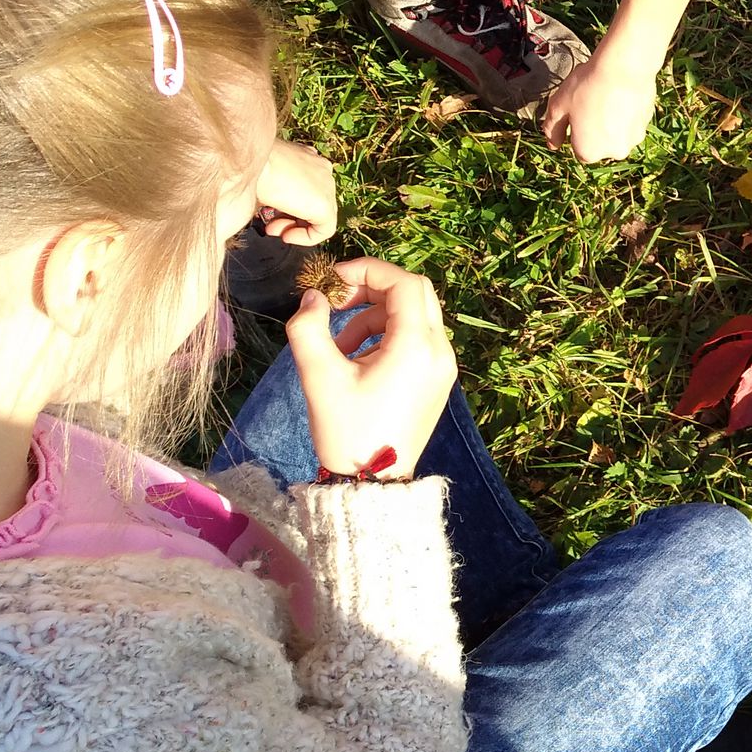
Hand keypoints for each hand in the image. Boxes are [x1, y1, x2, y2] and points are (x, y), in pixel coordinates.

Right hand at [255, 139, 337, 244]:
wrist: (250, 160)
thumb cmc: (248, 166)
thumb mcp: (261, 176)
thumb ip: (273, 187)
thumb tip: (268, 201)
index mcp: (306, 158)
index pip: (304, 188)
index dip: (286, 206)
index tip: (270, 213)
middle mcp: (320, 169)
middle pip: (311, 202)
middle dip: (289, 218)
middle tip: (270, 226)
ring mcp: (326, 185)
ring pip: (319, 215)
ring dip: (294, 228)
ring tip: (273, 230)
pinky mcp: (325, 204)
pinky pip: (325, 229)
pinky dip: (306, 237)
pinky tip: (287, 236)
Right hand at [285, 259, 456, 479]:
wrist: (372, 481)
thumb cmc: (347, 430)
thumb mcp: (319, 376)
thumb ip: (309, 327)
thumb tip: (314, 297)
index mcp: (417, 346)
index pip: (404, 283)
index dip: (368, 270)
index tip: (333, 281)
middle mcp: (440, 351)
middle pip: (414, 294)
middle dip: (372, 289)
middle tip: (336, 303)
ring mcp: (442, 367)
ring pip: (415, 316)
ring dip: (376, 316)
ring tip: (339, 345)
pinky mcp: (437, 380)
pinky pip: (417, 340)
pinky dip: (387, 336)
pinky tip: (356, 360)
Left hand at [541, 47, 658, 162]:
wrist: (625, 68)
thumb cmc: (588, 86)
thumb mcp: (558, 105)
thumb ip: (552, 129)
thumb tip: (552, 144)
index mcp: (588, 152)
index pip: (578, 148)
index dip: (575, 129)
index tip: (576, 110)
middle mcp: (613, 153)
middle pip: (600, 144)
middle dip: (595, 128)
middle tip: (591, 103)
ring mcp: (633, 139)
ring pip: (617, 133)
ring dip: (612, 122)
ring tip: (606, 97)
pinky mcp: (647, 124)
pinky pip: (631, 122)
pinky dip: (626, 113)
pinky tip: (620, 94)